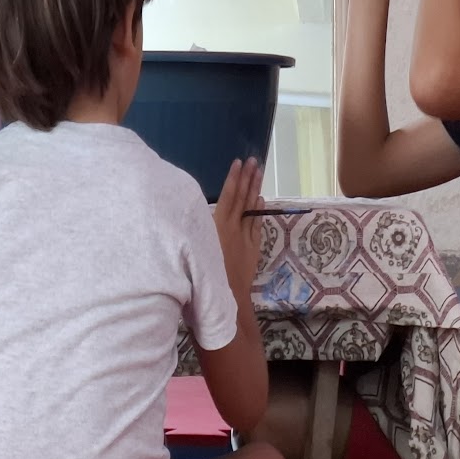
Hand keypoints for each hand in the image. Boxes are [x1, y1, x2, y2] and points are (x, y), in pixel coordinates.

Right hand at [211, 156, 265, 293]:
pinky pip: (257, 224)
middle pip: (242, 198)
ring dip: (255, 188)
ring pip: (251, 208)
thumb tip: (202, 211)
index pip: (227, 196)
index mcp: (217, 226)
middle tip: (253, 160)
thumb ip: (204, 229)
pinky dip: (259, 210)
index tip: (238, 163)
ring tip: (258, 171)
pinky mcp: (253, 247)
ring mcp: (245, 237)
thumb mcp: (198, 248)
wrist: (227, 298)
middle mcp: (233, 228)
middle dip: (247, 178)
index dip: (233, 179)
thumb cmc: (205, 275)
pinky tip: (261, 199)